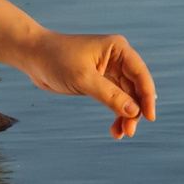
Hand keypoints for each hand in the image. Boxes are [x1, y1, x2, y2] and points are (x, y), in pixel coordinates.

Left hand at [17, 32, 157, 138]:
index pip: (140, 74)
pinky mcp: (99, 81)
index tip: (150, 117)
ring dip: (125, 115)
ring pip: (126, 97)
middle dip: (134, 110)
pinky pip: (114, 100)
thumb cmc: (57, 59)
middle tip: (129, 131)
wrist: (33, 56)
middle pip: (135, 88)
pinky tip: (115, 129)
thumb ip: (109, 95)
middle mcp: (117, 58)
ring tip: (121, 134)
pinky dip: (115, 114)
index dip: (147, 96)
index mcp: (118, 49)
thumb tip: (134, 111)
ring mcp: (109, 71)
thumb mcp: (84, 79)